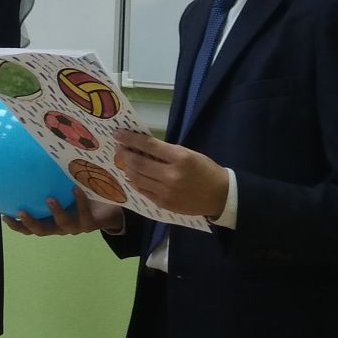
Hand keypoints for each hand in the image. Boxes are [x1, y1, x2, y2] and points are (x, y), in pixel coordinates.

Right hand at [3, 186, 123, 236]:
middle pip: (42, 231)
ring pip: (63, 224)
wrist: (110, 207)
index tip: (3, 215)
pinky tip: (76, 188)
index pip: (30, 227)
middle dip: (30, 223)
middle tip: (21, 211)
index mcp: (51, 220)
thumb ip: (51, 179)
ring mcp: (76, 226)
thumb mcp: (64, 187)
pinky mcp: (90, 224)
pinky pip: (83, 212)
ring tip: (49, 199)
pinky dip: (79, 200)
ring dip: (55, 212)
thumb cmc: (83, 193)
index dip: (16, 225)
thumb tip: (32, 155)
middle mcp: (61, 226)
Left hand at [112, 130, 227, 216]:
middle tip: (118, 147)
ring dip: (127, 167)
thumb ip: (165, 151)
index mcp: (180, 158)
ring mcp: (165, 192)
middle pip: (138, 163)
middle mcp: (171, 175)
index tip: (118, 134)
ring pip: (136, 177)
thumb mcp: (188, 154)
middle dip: (124, 153)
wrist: (220, 195)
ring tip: (124, 160)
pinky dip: (135, 181)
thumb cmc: (205, 170)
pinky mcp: (163, 204)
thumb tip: (141, 146)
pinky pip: (142, 190)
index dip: (130, 139)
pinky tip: (133, 174)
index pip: (148, 145)